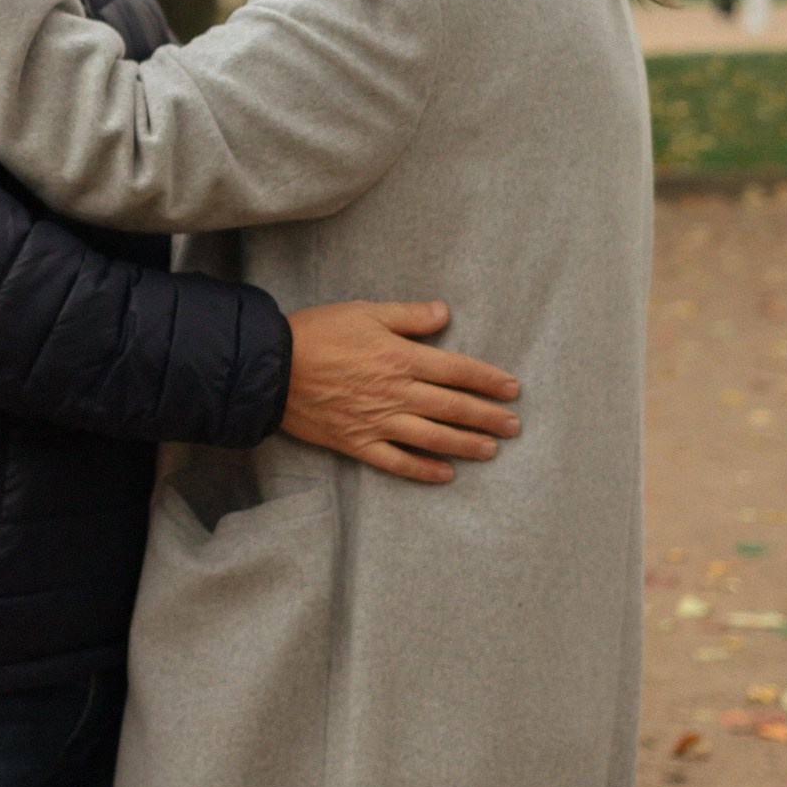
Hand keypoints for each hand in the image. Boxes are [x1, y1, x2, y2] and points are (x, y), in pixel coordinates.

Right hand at [281, 301, 521, 485]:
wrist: (271, 368)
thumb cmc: (318, 333)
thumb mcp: (366, 311)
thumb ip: (409, 316)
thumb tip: (445, 314)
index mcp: (401, 358)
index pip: (457, 371)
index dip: (488, 380)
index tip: (512, 389)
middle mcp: (396, 394)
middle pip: (453, 408)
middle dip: (487, 417)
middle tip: (514, 425)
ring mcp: (378, 423)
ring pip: (433, 439)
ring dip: (466, 444)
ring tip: (491, 449)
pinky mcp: (358, 443)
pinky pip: (398, 463)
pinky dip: (424, 470)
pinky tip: (445, 474)